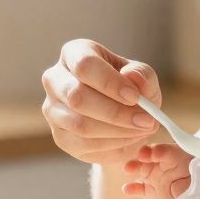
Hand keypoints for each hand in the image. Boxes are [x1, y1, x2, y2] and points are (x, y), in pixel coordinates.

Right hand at [41, 39, 160, 163]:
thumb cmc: (130, 89)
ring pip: (80, 124)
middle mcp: (55, 79)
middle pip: (77, 97)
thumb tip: (133, 78)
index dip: (109, 82)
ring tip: (142, 130)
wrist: (124, 117)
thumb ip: (142, 75)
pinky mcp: (60, 136)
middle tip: (146, 121)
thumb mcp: (143, 78)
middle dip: (116, 112)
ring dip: (117, 131)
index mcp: (75, 53)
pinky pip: (83, 144)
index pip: (84, 65)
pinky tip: (129, 139)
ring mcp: (53, 109)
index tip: (134, 97)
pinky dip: (112, 145)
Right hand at [122, 143, 192, 198]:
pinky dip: (133, 188)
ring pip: (143, 169)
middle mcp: (166, 164)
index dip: (162, 150)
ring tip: (128, 168)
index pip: (170, 151)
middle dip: (145, 155)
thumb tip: (185, 182)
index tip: (155, 153)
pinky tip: (127, 189)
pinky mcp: (151, 191)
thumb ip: (197, 179)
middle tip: (140, 157)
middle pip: (152, 156)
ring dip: (134, 167)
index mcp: (181, 156)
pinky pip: (140, 189)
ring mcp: (157, 177)